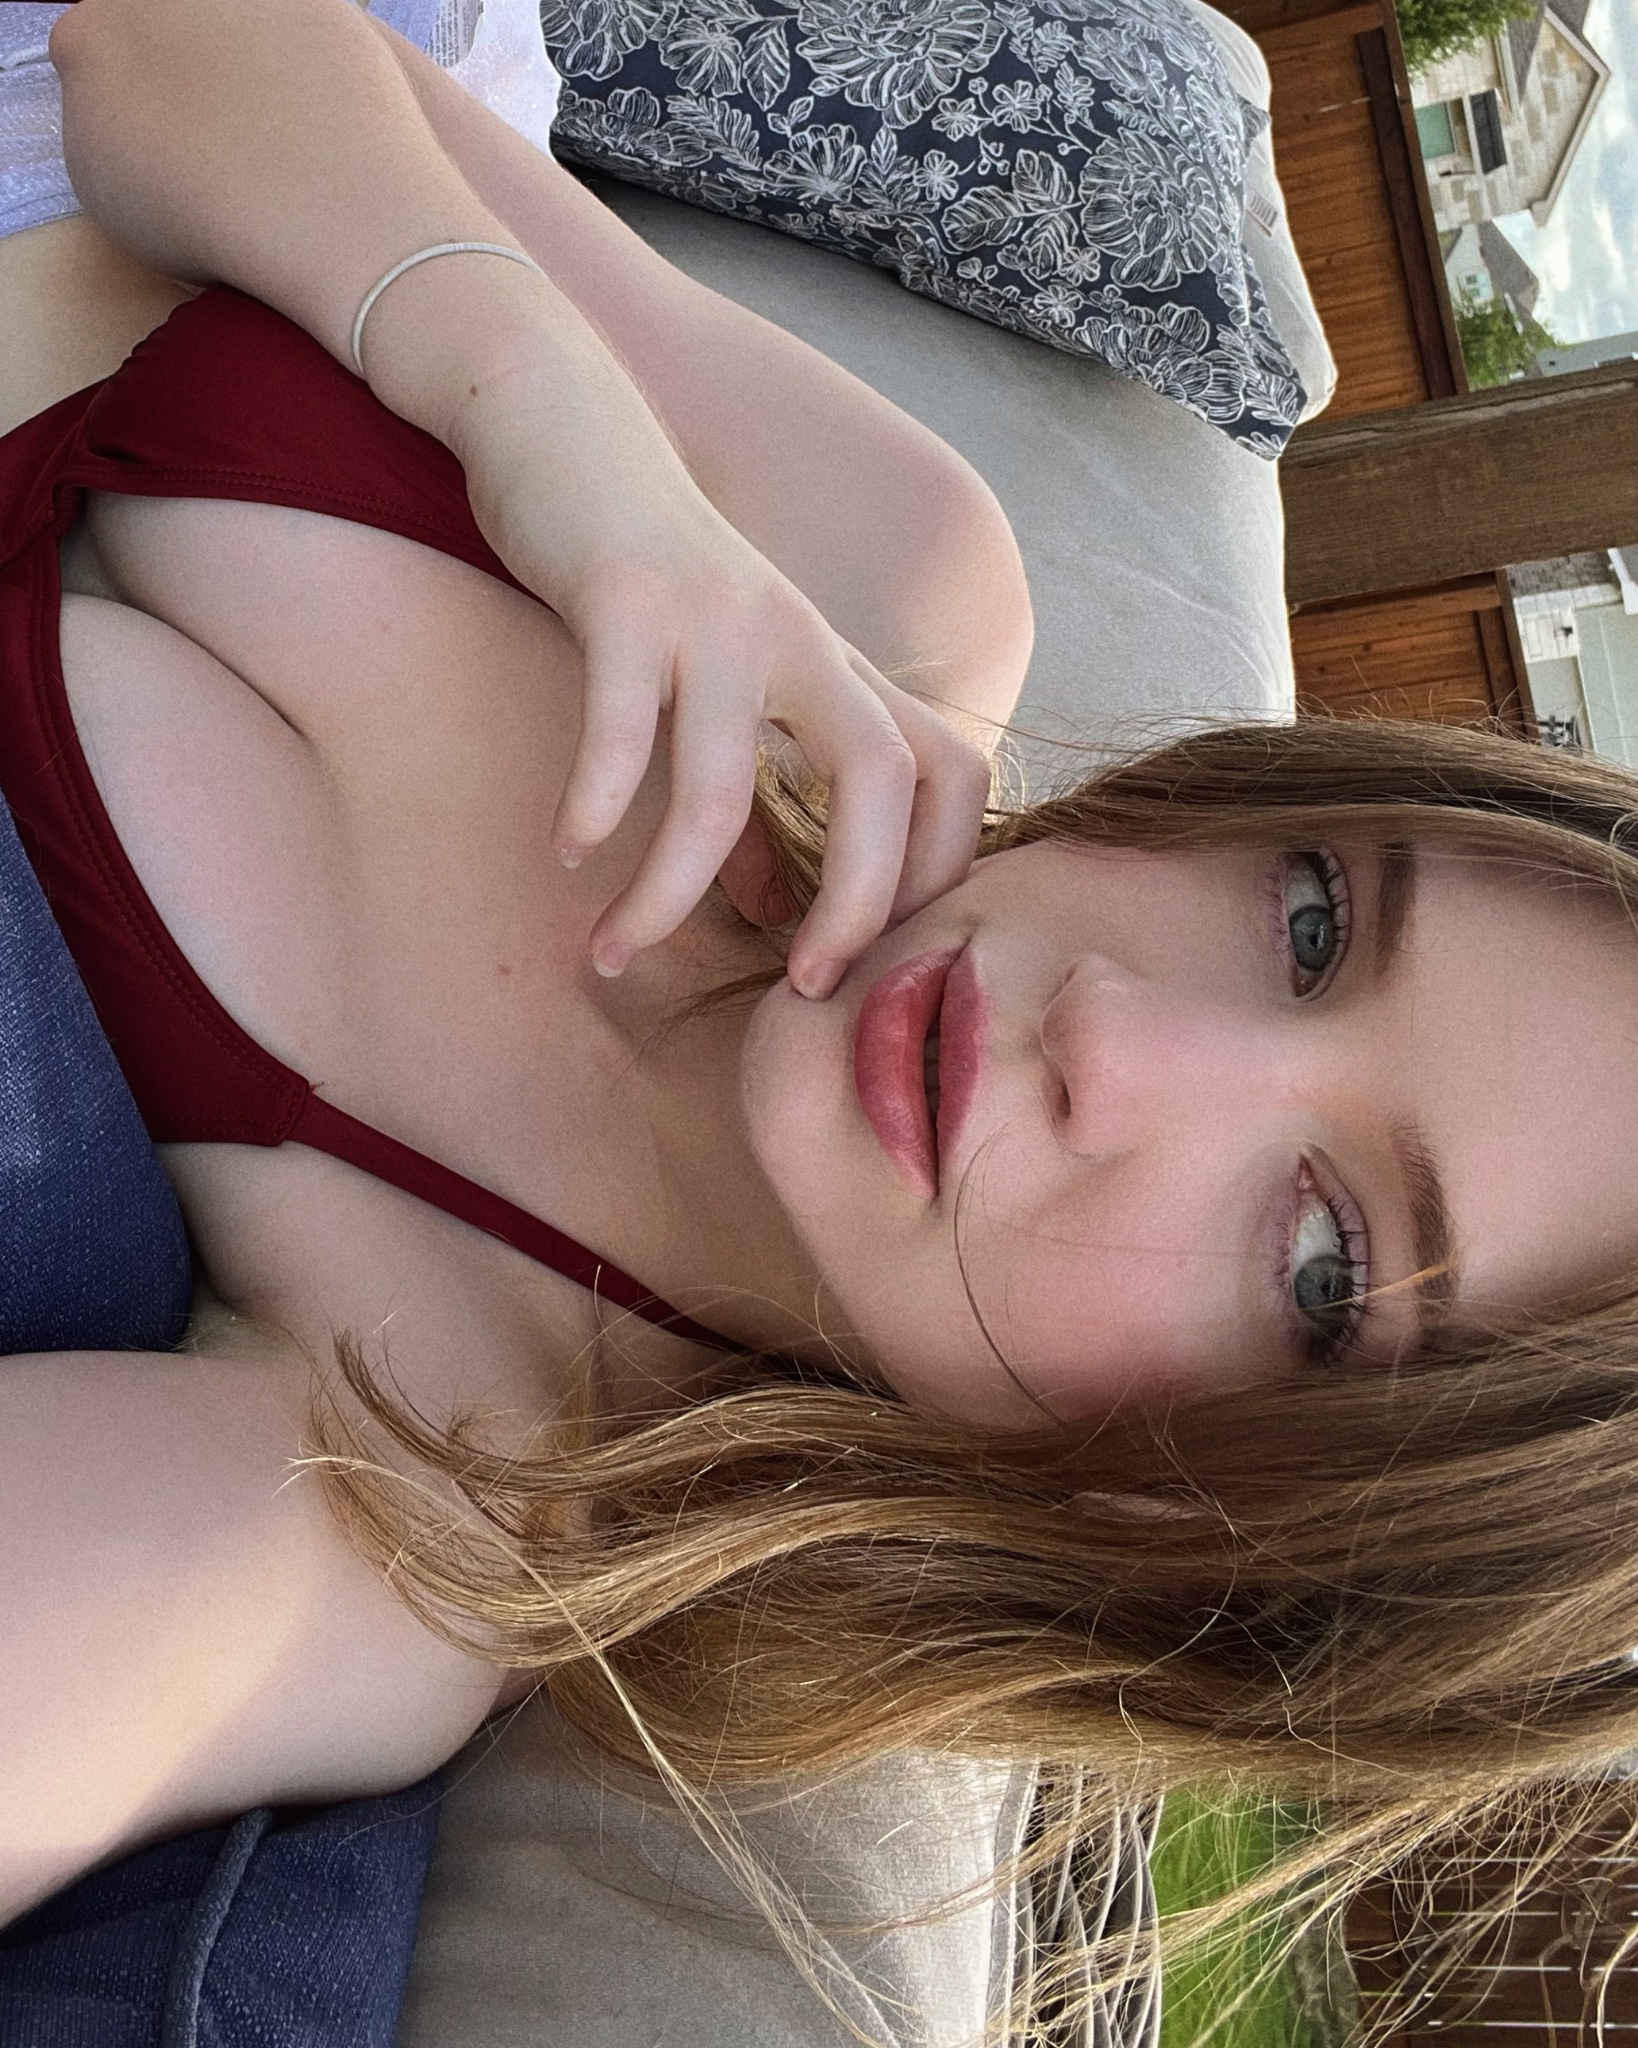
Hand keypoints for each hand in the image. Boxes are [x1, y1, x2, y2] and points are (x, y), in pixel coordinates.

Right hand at [449, 352, 991, 999]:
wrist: (565, 426)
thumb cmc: (650, 580)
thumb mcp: (724, 692)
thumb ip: (755, 806)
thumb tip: (765, 916)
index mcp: (837, 667)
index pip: (952, 770)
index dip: (939, 871)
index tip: (877, 955)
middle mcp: (800, 640)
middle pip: (883, 777)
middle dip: (859, 900)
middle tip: (808, 989)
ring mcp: (717, 617)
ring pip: (720, 780)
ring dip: (671, 890)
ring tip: (616, 951)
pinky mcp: (626, 594)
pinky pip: (621, 723)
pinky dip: (595, 799)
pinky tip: (568, 849)